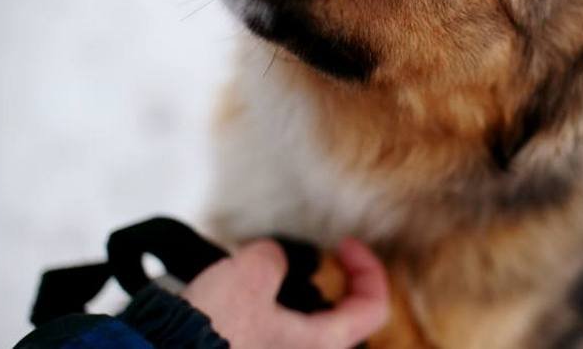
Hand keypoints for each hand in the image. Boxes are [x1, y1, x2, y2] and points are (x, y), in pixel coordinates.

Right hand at [182, 238, 389, 347]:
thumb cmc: (209, 331)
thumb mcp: (251, 274)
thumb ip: (274, 257)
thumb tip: (268, 260)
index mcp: (322, 346)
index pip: (373, 308)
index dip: (367, 268)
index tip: (343, 244)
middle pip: (333, 319)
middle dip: (315, 284)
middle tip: (290, 261)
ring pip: (295, 328)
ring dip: (280, 298)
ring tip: (248, 275)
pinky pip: (263, 336)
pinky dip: (255, 313)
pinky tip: (226, 296)